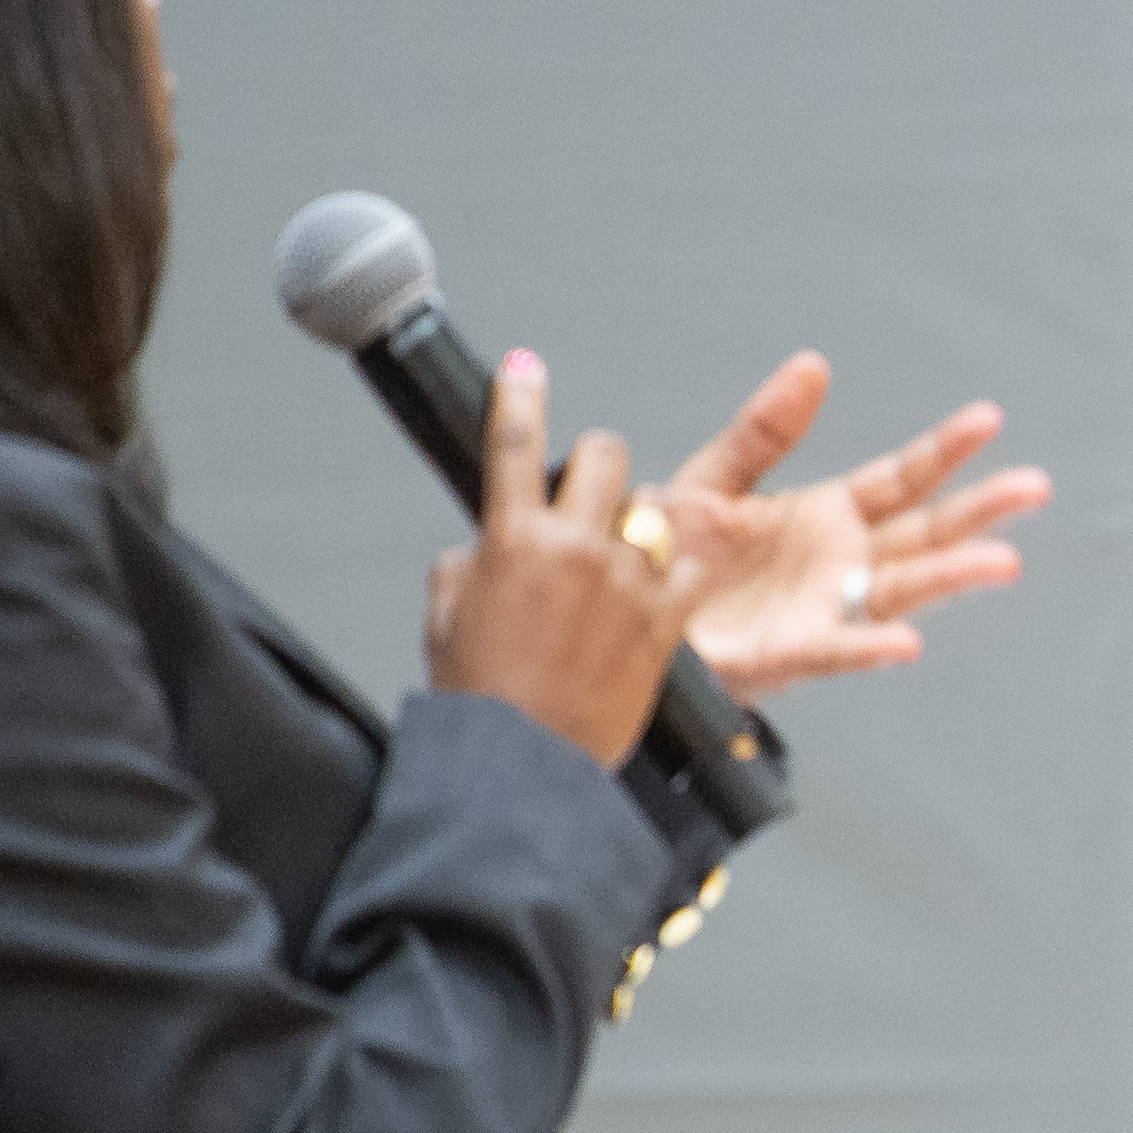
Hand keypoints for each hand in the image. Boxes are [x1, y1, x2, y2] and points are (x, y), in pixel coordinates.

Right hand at [422, 350, 696, 766]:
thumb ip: (471, 561)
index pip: (512, 441)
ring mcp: (626, 581)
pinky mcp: (666, 620)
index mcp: (512, 538)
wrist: (522, 766)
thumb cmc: (480, 698)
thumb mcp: (447, 614)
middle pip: (604, 455)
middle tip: (586, 490)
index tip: (524, 367)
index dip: (519, 393)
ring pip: (651, 508)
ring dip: (634, 524)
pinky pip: (685, 570)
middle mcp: (574, 548)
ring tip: (616, 562)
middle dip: (596, 463)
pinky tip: (652, 596)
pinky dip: (670, 577)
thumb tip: (487, 544)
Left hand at [636, 354, 1050, 698]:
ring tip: (1001, 560)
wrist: (618, 620)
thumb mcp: (713, 478)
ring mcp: (824, 610)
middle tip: (1031, 488)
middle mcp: (838, 565)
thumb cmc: (665, 560)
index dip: (945, 450)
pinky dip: (871, 647)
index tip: (987, 419)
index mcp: (824, 519)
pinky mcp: (789, 653)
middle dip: (980, 511)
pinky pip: (838, 650)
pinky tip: (906, 644)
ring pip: (902, 589)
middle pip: (925, 533)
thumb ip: (764, 430)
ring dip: (952, 576)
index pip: (902, 480)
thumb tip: (812, 367)